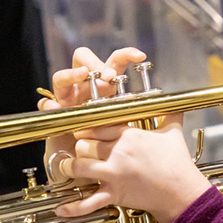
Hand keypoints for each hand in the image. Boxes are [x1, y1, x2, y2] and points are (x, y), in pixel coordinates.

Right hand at [38, 47, 147, 181]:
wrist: (93, 167)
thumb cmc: (114, 143)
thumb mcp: (134, 127)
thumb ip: (150, 115)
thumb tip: (174, 107)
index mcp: (107, 84)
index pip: (115, 60)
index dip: (126, 55)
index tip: (141, 57)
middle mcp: (86, 86)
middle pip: (82, 58)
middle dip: (93, 63)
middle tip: (106, 75)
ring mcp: (68, 98)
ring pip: (61, 78)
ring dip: (71, 75)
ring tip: (82, 77)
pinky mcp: (54, 115)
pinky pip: (47, 105)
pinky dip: (50, 105)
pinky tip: (55, 107)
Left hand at [55, 112, 211, 222]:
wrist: (182, 191)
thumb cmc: (178, 162)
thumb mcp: (173, 132)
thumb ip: (168, 113)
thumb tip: (172, 100)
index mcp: (129, 135)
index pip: (97, 126)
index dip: (87, 128)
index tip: (83, 130)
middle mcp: (118, 153)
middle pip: (83, 145)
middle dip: (78, 147)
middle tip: (78, 149)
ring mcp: (114, 174)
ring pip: (79, 166)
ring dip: (70, 167)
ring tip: (67, 167)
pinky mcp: (114, 194)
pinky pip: (88, 202)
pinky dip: (72, 207)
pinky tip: (60, 208)